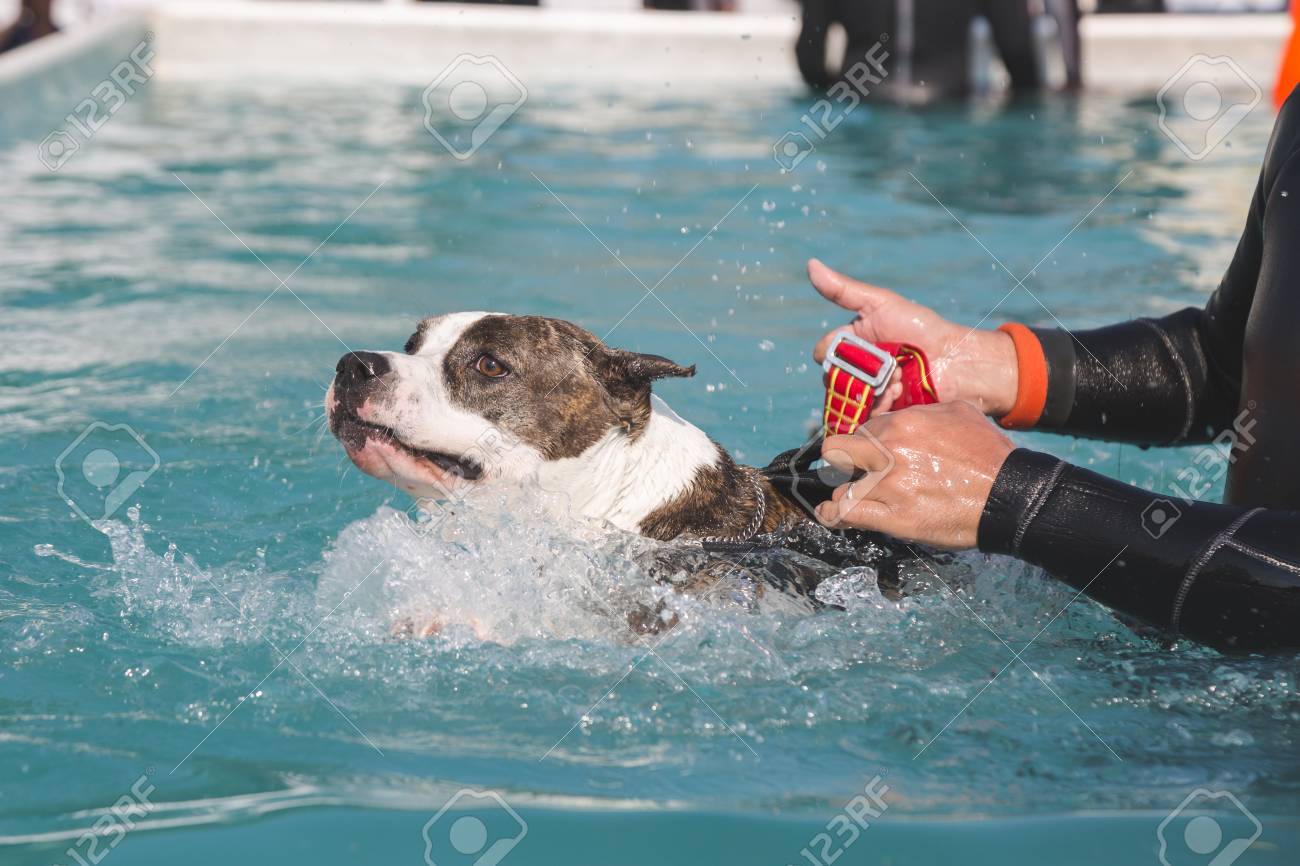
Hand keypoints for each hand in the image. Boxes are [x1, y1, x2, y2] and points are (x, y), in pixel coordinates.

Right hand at [808, 259, 1018, 415]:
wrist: (954, 361)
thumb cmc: (919, 328)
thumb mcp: (880, 304)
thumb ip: (843, 290)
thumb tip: (810, 264)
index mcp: (851, 342)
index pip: (824, 352)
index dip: (836, 351)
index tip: (860, 345)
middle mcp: (855, 368)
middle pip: (831, 379)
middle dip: (857, 374)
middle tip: (886, 367)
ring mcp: (867, 391)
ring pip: (845, 399)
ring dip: (869, 391)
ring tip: (897, 383)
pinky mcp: (879, 412)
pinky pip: (861, 417)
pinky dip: (877, 407)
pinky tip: (899, 397)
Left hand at [813, 402, 1015, 549]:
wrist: (1009, 495)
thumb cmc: (989, 454)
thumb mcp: (960, 412)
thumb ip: (924, 411)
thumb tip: (902, 416)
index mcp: (903, 422)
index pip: (863, 428)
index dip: (865, 442)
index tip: (869, 453)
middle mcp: (889, 450)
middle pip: (838, 451)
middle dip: (844, 461)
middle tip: (855, 471)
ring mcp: (889, 485)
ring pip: (843, 485)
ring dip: (848, 491)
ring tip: (855, 497)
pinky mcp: (894, 517)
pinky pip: (846, 514)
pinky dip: (833, 514)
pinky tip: (829, 513)